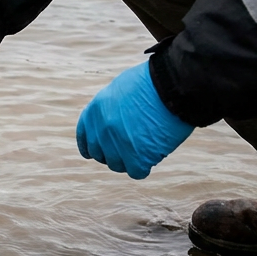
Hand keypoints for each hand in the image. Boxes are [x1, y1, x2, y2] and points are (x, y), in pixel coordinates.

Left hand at [76, 61, 193, 178]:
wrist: (171, 85)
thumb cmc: (152, 83)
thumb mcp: (120, 91)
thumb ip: (111, 110)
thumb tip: (114, 123)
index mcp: (95, 110)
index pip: (84, 137)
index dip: (92, 146)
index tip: (99, 151)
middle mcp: (101, 129)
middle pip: (101, 155)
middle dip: (115, 153)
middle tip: (132, 146)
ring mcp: (117, 144)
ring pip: (117, 165)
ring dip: (130, 160)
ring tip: (147, 145)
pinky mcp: (137, 157)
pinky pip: (136, 172)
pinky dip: (145, 166)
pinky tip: (154, 154)